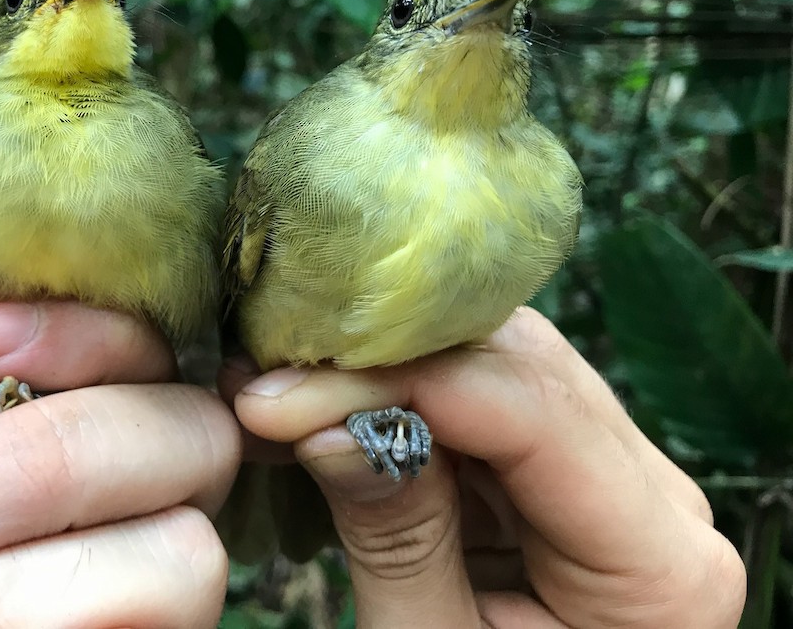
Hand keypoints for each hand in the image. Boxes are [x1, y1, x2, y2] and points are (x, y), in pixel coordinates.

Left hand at [0, 303, 239, 627]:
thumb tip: (11, 356)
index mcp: (9, 470)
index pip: (130, 358)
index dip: (81, 330)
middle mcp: (91, 537)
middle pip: (193, 430)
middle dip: (60, 453)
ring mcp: (117, 616)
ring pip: (187, 541)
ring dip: (32, 563)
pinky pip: (162, 604)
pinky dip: (43, 612)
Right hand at [222, 307, 745, 628]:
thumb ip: (395, 538)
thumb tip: (323, 419)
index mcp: (658, 565)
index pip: (531, 410)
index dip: (396, 383)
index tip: (276, 396)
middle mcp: (658, 498)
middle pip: (520, 367)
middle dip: (384, 362)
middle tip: (268, 379)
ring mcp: (614, 476)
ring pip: (494, 365)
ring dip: (383, 371)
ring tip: (282, 390)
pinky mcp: (559, 475)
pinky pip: (478, 401)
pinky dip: (396, 398)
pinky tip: (324, 405)